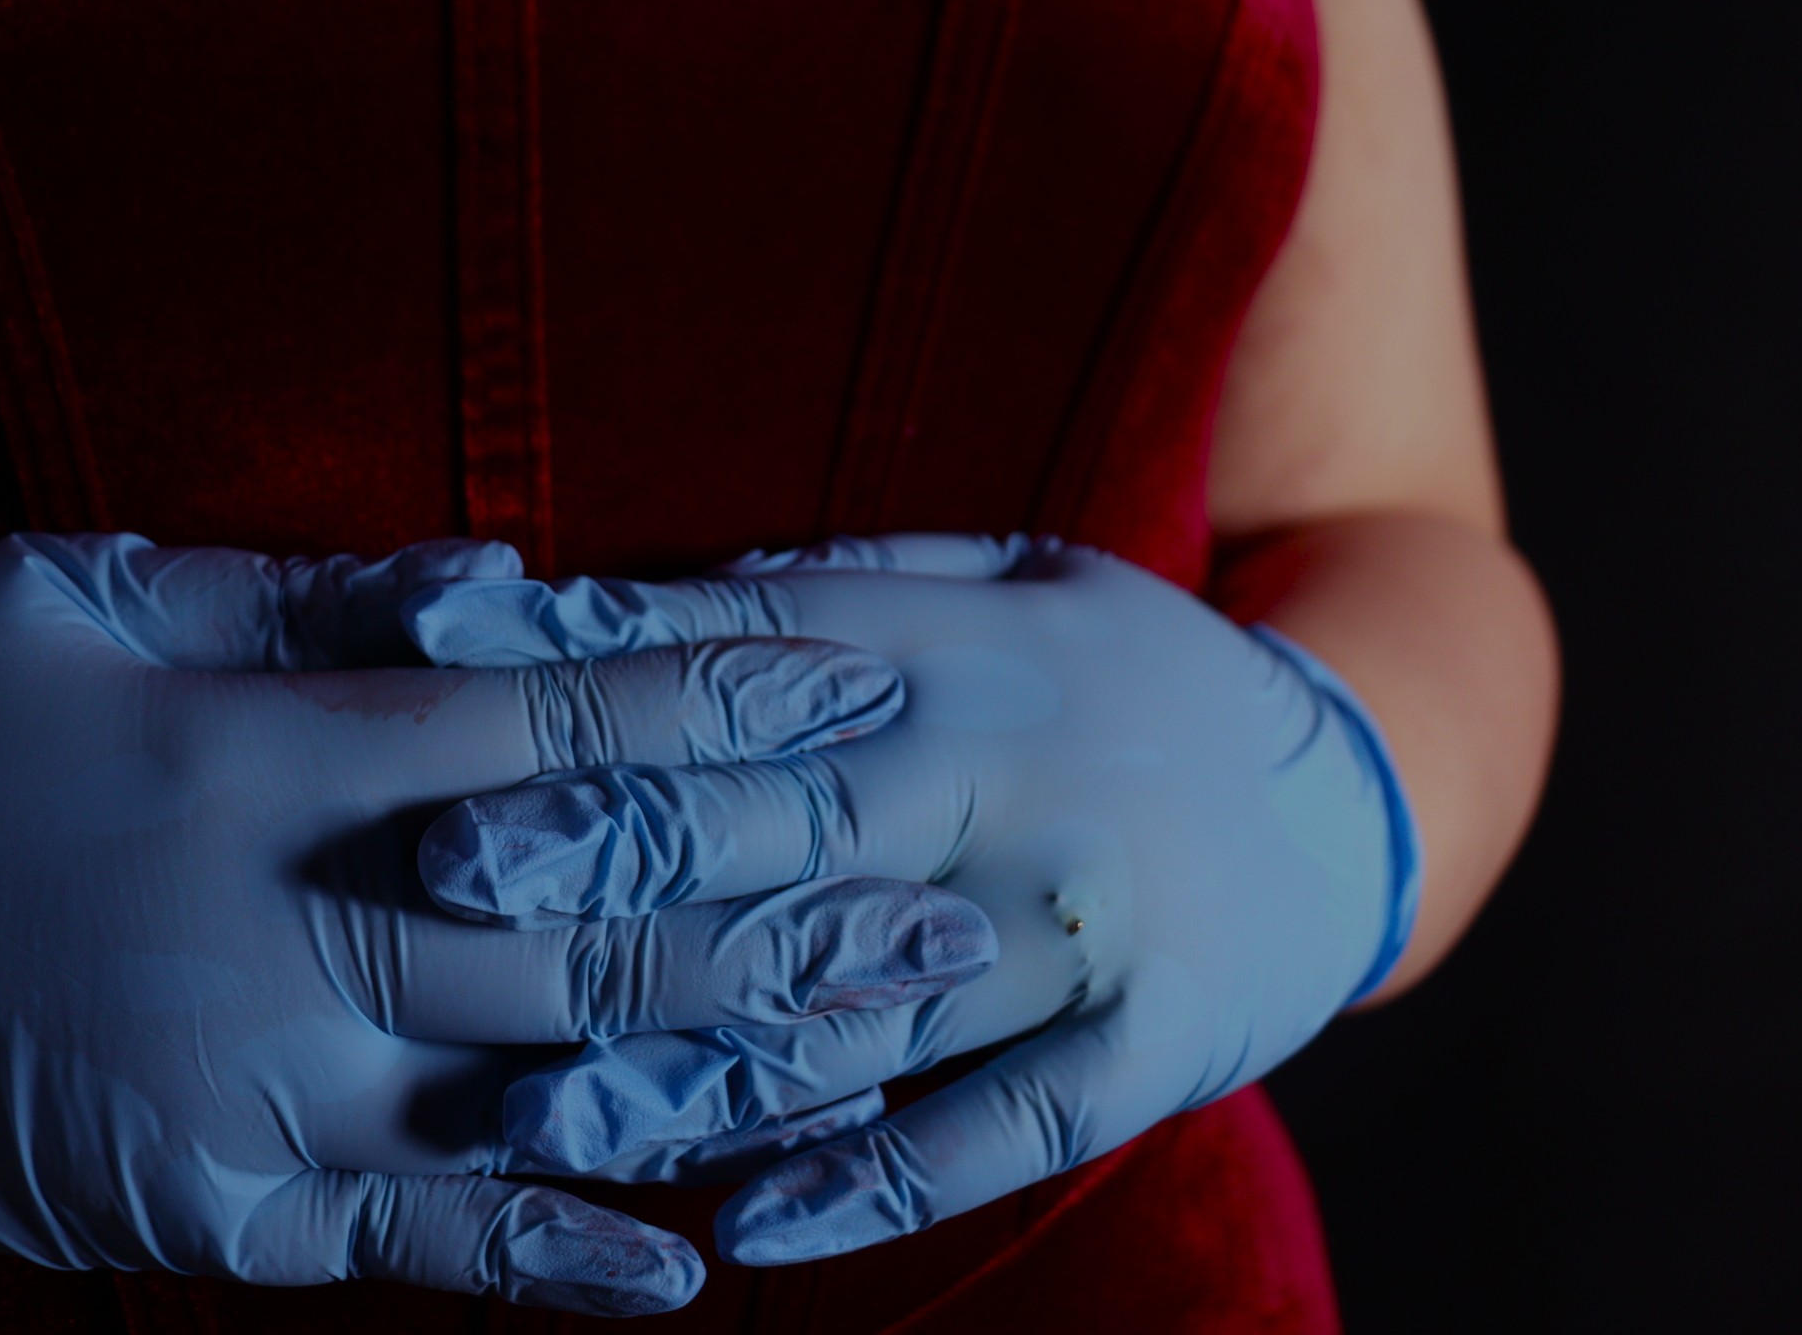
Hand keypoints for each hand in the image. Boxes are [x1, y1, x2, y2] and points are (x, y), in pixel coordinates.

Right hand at [0, 534, 993, 1311]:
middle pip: (591, 919)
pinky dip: (555, 1254)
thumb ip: (299, 593)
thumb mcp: (70, 592)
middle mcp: (274, 919)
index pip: (546, 722)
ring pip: (540, 1081)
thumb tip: (500, 576)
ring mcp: (241, 1083)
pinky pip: (410, 1238)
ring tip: (898, 1051)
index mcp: (254, 747)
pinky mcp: (198, 1206)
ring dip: (736, 1071)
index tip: (856, 689)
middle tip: (959, 895)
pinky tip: (694, 1268)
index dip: (717, 707)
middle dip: (792, 908)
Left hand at [406, 533, 1418, 1265]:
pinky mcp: (1155, 1045)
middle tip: (443, 887)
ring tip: (538, 1126)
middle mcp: (1018, 776)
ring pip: (866, 1004)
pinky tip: (754, 1230)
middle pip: (788, 819)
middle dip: (611, 852)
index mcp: (966, 651)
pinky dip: (879, 1181)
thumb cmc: (1138, 675)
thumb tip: (667, 594)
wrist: (1358, 793)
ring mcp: (1088, 922)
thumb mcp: (1024, 572)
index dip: (600, 684)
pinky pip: (1003, 1127)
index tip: (452, 704)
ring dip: (697, 1068)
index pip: (752, 663)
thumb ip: (855, 577)